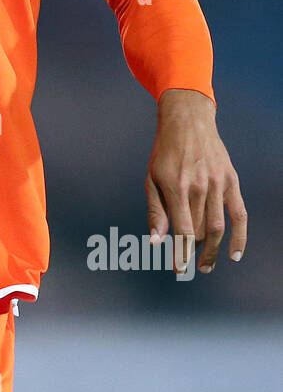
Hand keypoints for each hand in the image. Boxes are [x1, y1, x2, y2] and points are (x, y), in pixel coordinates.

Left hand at [145, 89, 246, 273]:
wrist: (188, 122)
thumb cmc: (165, 152)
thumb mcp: (151, 178)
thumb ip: (155, 211)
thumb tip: (156, 241)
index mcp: (176, 188)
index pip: (182, 230)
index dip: (181, 254)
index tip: (179, 270)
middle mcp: (199, 187)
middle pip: (200, 231)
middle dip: (194, 253)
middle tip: (190, 267)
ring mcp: (218, 184)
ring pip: (218, 226)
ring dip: (214, 251)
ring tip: (206, 266)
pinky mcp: (231, 181)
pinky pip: (239, 214)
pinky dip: (240, 236)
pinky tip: (235, 254)